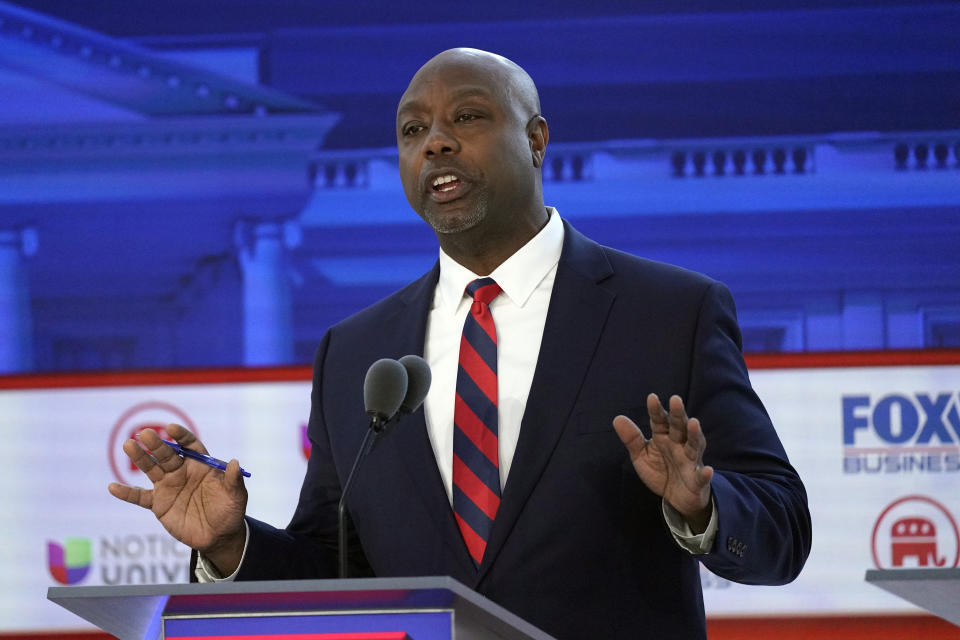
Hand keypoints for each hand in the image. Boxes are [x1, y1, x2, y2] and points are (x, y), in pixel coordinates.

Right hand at [107, 424, 247, 574]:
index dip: (181, 436)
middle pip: (167, 454)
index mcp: (201, 465)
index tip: (171, 428)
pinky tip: (113, 487)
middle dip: (157, 444)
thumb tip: (235, 463)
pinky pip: (140, 497)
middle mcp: (182, 472)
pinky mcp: (159, 504)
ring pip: (152, 469)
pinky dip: (127, 493)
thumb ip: (234, 480)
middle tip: (145, 434)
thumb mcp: (236, 496)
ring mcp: (169, 486)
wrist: (218, 536)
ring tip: (128, 445)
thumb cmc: (230, 512)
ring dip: (140, 458)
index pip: (189, 445)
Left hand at [613, 394, 712, 532]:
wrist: (676, 498)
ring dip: (694, 434)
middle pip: (679, 427)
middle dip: (678, 414)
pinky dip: (705, 474)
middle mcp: (679, 445)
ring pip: (694, 446)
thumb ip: (632, 439)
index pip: (660, 421)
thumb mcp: (642, 456)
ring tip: (694, 423)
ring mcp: (690, 461)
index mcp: (664, 437)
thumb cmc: (660, 471)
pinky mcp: (698, 480)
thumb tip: (617, 418)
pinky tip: (707, 470)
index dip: (656, 410)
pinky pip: (702, 477)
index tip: (652, 397)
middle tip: (675, 400)